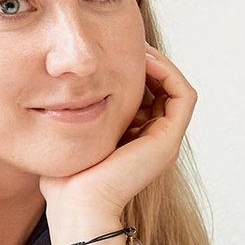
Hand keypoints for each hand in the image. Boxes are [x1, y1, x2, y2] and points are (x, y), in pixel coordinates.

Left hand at [38, 46, 195, 222]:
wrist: (76, 204)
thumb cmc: (65, 178)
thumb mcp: (70, 135)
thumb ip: (75, 116)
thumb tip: (60, 89)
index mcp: (134, 139)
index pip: (144, 94)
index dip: (133, 69)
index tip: (112, 48)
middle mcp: (153, 139)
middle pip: (161, 88)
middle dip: (146, 61)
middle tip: (126, 40)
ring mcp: (164, 140)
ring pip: (175, 88)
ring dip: (159, 63)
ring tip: (137, 47)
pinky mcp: (168, 140)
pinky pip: (183, 95)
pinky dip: (169, 73)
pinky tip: (143, 61)